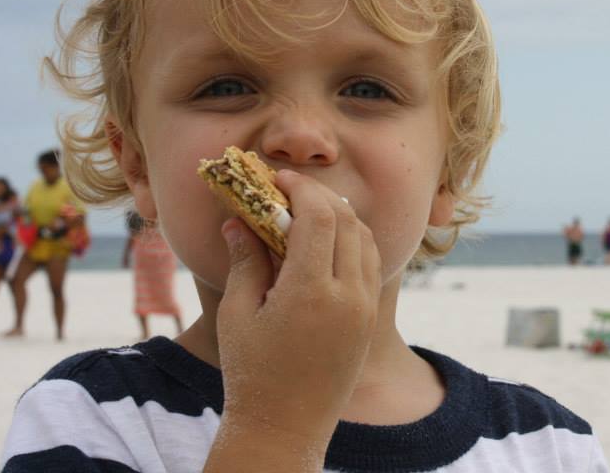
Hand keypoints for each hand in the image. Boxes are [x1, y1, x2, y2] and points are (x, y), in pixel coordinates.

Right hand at [209, 170, 381, 465]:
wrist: (286, 430)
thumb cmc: (252, 374)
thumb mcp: (238, 315)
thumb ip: (244, 261)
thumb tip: (239, 220)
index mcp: (312, 293)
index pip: (320, 217)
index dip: (300, 189)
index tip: (277, 179)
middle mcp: (349, 296)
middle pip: (347, 221)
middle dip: (319, 196)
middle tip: (289, 190)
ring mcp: (365, 308)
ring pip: (366, 238)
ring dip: (340, 216)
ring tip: (307, 212)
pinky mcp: (370, 319)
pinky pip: (371, 263)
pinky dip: (353, 240)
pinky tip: (327, 242)